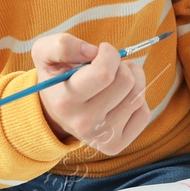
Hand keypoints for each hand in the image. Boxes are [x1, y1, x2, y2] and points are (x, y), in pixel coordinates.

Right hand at [32, 33, 151, 155]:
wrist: (54, 112)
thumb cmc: (57, 78)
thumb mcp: (45, 53)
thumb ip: (62, 46)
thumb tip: (91, 51)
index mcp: (65, 101)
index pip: (104, 73)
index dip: (109, 54)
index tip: (102, 50)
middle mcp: (82, 123)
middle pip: (126, 81)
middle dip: (122, 65)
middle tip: (111, 66)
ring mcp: (100, 137)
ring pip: (137, 96)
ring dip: (133, 79)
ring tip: (116, 78)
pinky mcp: (116, 145)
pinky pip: (144, 113)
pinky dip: (137, 99)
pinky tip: (120, 98)